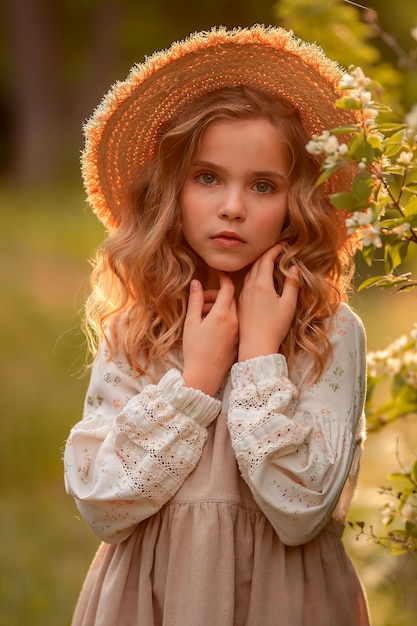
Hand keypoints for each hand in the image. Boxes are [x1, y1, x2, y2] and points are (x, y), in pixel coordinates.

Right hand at [182, 272, 238, 395]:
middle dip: (217, 294)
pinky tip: (212, 324)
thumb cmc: (195, 350)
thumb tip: (196, 283)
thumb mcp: (191, 323)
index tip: (218, 273)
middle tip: (203, 298)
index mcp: (222, 314)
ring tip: (203, 313)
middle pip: (230, 298)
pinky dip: (225, 316)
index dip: (223, 278)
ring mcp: (238, 330)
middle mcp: (234, 320)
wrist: (205, 376)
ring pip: (232, 310)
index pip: (227, 288)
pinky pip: (234, 321)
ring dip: (220, 306)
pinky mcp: (238, 339)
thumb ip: (195, 301)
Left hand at [237, 244, 298, 361]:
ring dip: (259, 265)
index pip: (266, 259)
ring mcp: (243, 294)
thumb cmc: (275, 326)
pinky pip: (246, 282)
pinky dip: (254, 275)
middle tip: (278, 252)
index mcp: (261, 284)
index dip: (275, 250)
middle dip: (267, 255)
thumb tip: (294, 268)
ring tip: (270, 263)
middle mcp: (250, 286)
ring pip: (250, 273)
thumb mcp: (288, 304)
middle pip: (257, 263)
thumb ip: (292, 284)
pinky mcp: (241, 303)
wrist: (256, 345)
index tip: (283, 246)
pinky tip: (261, 281)